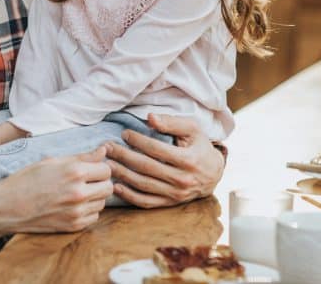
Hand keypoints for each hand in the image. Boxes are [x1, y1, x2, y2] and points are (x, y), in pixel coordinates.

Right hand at [0, 147, 111, 239]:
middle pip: (109, 187)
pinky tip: (73, 205)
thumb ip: (81, 157)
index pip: (106, 169)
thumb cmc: (26, 180)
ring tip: (77, 192)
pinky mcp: (73, 226)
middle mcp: (79, 192)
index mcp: (74, 171)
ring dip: (94, 197)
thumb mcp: (51, 161)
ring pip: (103, 203)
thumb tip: (104, 150)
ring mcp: (77, 212)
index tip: (89, 169)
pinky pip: (94, 217)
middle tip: (86, 181)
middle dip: (100, 182)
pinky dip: (88, 211)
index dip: (99, 167)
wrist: (6, 207)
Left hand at [104, 113, 224, 207]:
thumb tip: (149, 118)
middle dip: (123, 156)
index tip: (124, 133)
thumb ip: (171, 123)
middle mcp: (182, 179)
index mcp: (188, 160)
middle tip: (107, 147)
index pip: (157, 149)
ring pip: (144, 185)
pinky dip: (130, 197)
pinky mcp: (170, 203)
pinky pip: (147, 202)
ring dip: (122, 175)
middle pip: (146, 167)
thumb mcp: (192, 129)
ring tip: (107, 164)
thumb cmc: (199, 146)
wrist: (213, 173)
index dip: (138, 141)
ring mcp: (176, 194)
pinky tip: (116, 187)